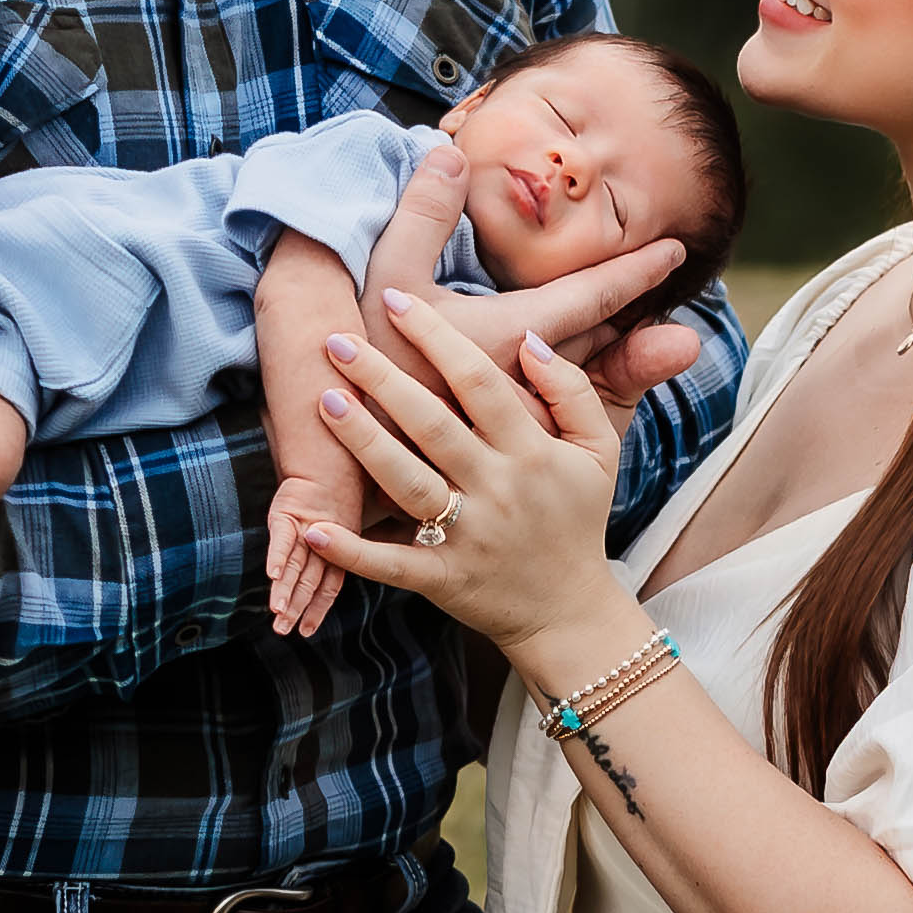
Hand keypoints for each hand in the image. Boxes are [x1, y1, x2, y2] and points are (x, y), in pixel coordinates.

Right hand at [262, 470, 358, 637]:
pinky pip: (282, 538)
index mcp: (339, 543)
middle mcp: (325, 539)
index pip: (330, 584)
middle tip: (284, 631)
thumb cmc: (340, 474)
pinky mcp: (289, 510)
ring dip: (286, 591)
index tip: (307, 631)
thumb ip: (340, 535)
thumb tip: (329, 555)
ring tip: (278, 614)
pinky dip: (277, 557)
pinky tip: (272, 577)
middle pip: (309, 580)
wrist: (330, 444)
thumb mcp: (345, 510)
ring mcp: (307, 525)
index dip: (318, 608)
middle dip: (296, 608)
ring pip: (296, 565)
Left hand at [301, 287, 649, 687]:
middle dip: (383, 380)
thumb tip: (529, 341)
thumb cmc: (576, 518)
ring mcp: (467, 538)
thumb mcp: (598, 450)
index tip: (394, 300)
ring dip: (364, 443)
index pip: (480, 383)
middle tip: (337, 341)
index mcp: (531, 452)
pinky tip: (313, 528)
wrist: (570, 613)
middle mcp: (497, 490)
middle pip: (433, 426)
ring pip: (407, 485)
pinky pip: (391, 565)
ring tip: (325, 402)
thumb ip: (570, 391)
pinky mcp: (441, 579)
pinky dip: (351, 552)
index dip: (437, 338)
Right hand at [365, 146, 706, 417]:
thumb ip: (423, 214)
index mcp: (512, 337)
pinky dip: (578, 389)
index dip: (640, 270)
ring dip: (613, 355)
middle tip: (665, 285)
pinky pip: (556, 414)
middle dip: (636, 318)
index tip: (679, 249)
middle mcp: (531, 386)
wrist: (335, 453)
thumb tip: (452, 154)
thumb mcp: (386, 276)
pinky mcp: (506, 451)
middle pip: (602, 345)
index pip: (594, 296)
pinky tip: (580, 378)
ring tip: (637, 328)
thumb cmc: (361, 355)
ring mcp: (522, 425)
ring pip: (584, 382)